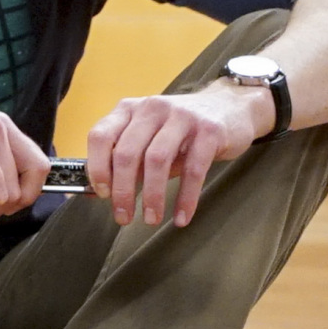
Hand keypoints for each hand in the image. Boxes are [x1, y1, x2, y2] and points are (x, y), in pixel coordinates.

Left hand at [88, 85, 262, 226]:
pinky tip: (181, 217)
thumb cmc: (181, 131)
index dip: (96, 168)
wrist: (231, 108)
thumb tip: (96, 194)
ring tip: (151, 219)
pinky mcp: (209, 131)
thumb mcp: (149, 139)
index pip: (100, 136)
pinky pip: (193, 170)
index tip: (102, 194)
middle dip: (123, 191)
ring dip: (152, 196)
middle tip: (124, 217)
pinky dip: (185, 198)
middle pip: (126, 153)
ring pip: (157, 160)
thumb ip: (125, 161)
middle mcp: (152, 108)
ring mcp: (181, 117)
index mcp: (129, 109)